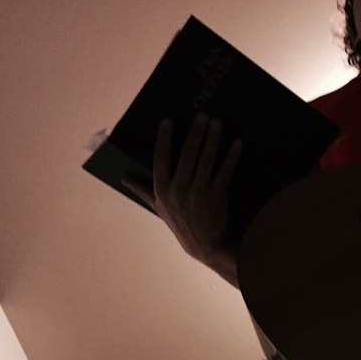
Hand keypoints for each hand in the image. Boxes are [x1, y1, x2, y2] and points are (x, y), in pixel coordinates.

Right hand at [124, 113, 242, 285]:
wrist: (202, 244)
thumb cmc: (179, 223)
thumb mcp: (158, 207)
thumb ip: (142, 190)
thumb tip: (124, 179)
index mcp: (162, 189)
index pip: (161, 160)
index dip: (164, 140)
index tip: (167, 121)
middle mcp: (179, 188)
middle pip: (187, 155)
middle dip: (195, 133)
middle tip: (201, 115)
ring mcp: (199, 191)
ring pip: (206, 159)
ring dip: (212, 139)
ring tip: (216, 122)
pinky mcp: (217, 195)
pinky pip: (224, 171)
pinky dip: (231, 156)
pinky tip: (236, 143)